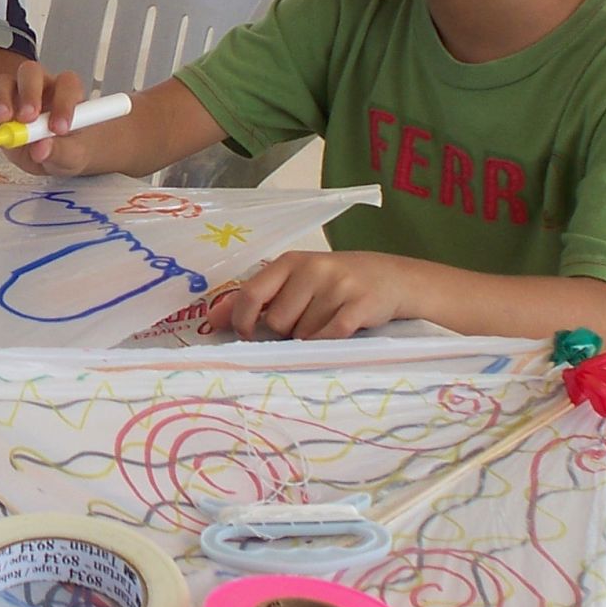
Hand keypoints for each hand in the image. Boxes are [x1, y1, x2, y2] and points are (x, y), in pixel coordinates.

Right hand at [0, 59, 99, 173]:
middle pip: (30, 73)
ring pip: (4, 83)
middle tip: (27, 118)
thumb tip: (40, 149)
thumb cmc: (70, 149)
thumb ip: (59, 151)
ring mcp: (16, 97)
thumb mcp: (73, 156)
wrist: (54, 161)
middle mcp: (40, 87)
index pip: (67, 84)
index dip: (63, 103)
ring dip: (2, 100)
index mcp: (67, 92)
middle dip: (28, 93)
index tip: (58, 129)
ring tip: (4, 122)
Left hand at [220, 251, 412, 339]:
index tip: (246, 334)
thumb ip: (257, 297)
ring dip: (310, 339)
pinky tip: (339, 332)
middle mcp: (312, 269)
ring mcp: (337, 286)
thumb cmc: (335, 283)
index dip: (241, 320)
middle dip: (286, 332)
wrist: (393, 278)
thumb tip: (212, 320)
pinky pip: (329, 339)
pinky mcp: (359, 305)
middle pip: (277, 322)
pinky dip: (329, 345)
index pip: (251, 293)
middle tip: (305, 322)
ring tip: (327, 322)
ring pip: (303, 335)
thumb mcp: (296, 280)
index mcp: (290, 262)